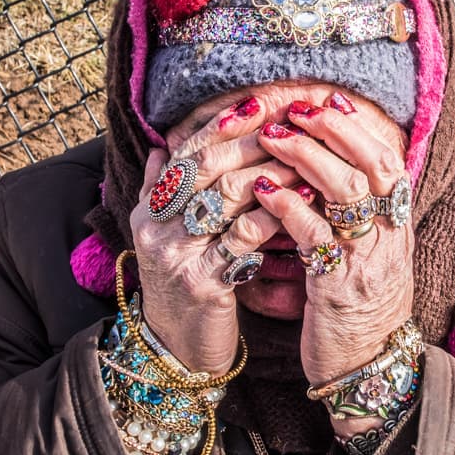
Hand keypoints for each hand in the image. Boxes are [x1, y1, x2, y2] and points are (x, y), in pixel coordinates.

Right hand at [129, 96, 307, 374]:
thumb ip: (162, 190)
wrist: (175, 351)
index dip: (220, 125)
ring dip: (270, 172)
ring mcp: (177, 255)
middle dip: (252, 141)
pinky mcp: (204, 283)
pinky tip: (303, 202)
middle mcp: (156, 228)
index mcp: (149, 210)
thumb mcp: (164, 237)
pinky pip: (245, 238)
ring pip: (226, 197)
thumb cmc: (182, 288)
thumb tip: (163, 144)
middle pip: (207, 168)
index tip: (258, 102)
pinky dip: (276, 215)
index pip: (185, 153)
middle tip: (291, 123)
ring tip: (305, 157)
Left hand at [253, 92, 413, 409]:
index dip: (358, 127)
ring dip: (306, 156)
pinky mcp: (337, 286)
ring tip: (273, 136)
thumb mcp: (371, 259)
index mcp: (396, 227)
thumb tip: (331, 176)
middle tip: (297, 108)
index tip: (328, 99)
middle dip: (334, 129)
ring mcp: (366, 260)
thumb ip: (359, 218)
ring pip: (345, 191)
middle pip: (372, 165)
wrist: (368, 369)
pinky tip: (263, 189)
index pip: (388, 161)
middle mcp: (388, 237)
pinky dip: (287, 206)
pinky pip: (313, 235)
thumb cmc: (360, 311)